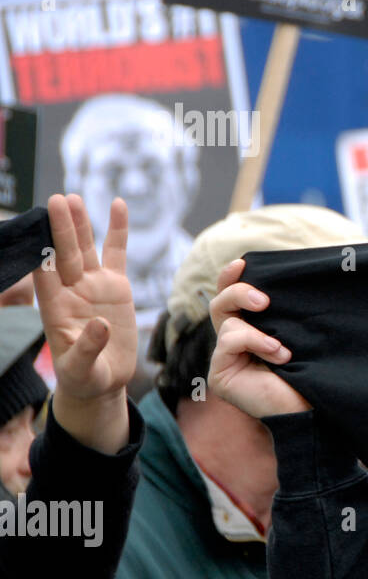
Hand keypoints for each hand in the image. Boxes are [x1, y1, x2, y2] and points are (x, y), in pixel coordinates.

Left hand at [33, 194, 136, 453]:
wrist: (103, 380)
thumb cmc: (85, 377)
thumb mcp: (82, 370)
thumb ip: (87, 348)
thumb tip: (101, 325)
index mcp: (55, 309)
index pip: (44, 277)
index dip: (42, 254)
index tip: (37, 232)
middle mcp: (71, 291)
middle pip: (64, 254)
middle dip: (60, 229)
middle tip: (55, 201)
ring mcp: (93, 285)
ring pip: (85, 248)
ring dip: (80, 224)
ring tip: (73, 198)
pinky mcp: (115, 285)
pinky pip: (116, 252)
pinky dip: (117, 230)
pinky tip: (117, 205)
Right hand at [208, 258, 309, 418]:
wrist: (313, 406)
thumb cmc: (311, 370)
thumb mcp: (299, 332)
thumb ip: (286, 311)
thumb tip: (291, 275)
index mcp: (252, 330)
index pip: (233, 298)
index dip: (231, 277)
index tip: (242, 262)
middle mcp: (236, 342)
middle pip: (220, 303)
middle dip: (239, 292)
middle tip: (265, 301)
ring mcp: (225, 358)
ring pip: (226, 321)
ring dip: (257, 330)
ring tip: (281, 348)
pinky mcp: (220, 373)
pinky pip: (229, 341)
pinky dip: (254, 342)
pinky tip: (278, 356)